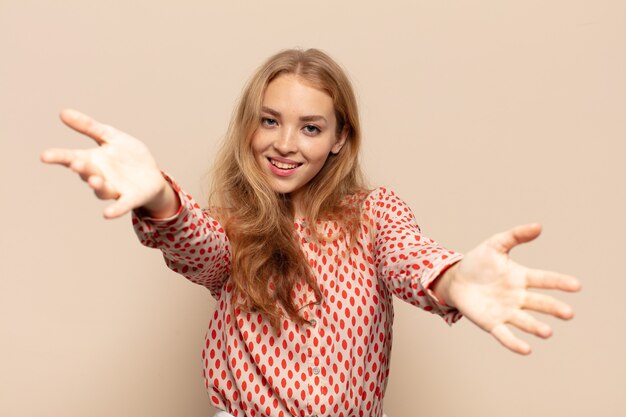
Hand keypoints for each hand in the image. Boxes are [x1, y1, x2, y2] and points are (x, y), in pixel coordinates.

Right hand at [41, 109, 178, 218]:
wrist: (153, 175)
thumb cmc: (129, 157)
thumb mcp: (111, 137)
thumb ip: (89, 127)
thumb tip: (62, 112)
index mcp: (94, 160)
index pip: (71, 157)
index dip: (58, 157)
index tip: (44, 156)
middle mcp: (100, 176)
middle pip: (87, 173)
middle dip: (81, 168)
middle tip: (75, 163)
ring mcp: (115, 188)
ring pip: (102, 189)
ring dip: (97, 185)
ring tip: (94, 180)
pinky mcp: (131, 198)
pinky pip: (122, 205)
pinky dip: (115, 209)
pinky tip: (107, 214)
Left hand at [433, 223, 580, 354]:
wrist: (455, 279)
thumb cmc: (478, 262)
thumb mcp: (494, 245)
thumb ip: (515, 236)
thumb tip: (539, 226)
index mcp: (521, 277)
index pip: (544, 279)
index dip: (559, 282)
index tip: (576, 285)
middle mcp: (518, 297)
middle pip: (540, 303)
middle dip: (553, 308)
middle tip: (568, 314)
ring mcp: (506, 311)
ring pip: (525, 321)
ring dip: (536, 327)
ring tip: (547, 332)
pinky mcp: (492, 323)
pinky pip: (505, 335)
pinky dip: (515, 343)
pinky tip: (526, 350)